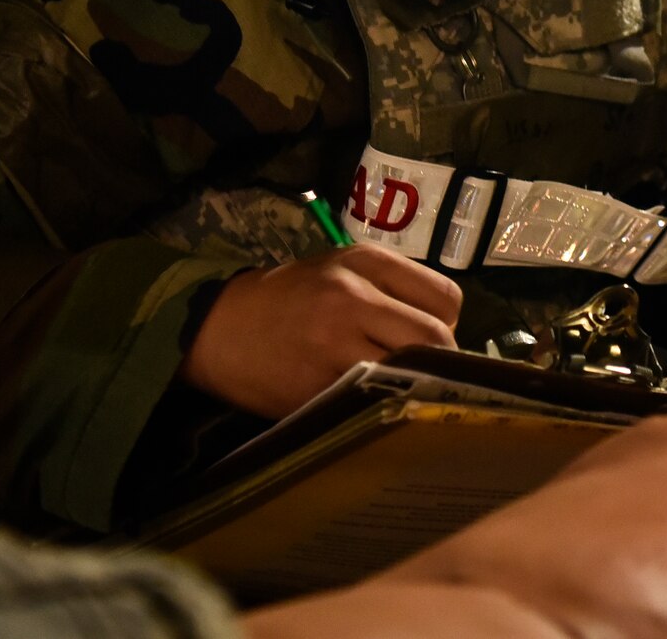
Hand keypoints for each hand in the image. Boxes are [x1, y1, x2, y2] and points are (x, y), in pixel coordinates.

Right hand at [181, 245, 461, 417]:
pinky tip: (366, 398)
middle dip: (441, 359)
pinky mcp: (317, 387)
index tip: (432, 337)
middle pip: (435, 339)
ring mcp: (334, 346)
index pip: (445, 298)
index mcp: (364, 264)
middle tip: (426, 370)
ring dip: (413, 383)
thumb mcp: (342, 267)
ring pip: (409, 372)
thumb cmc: (291, 295)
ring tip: (399, 385)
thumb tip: (446, 325)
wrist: (218, 328)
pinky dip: (378, 402)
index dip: (447, 323)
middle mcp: (353, 300)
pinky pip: (372, 399)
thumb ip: (395, 285)